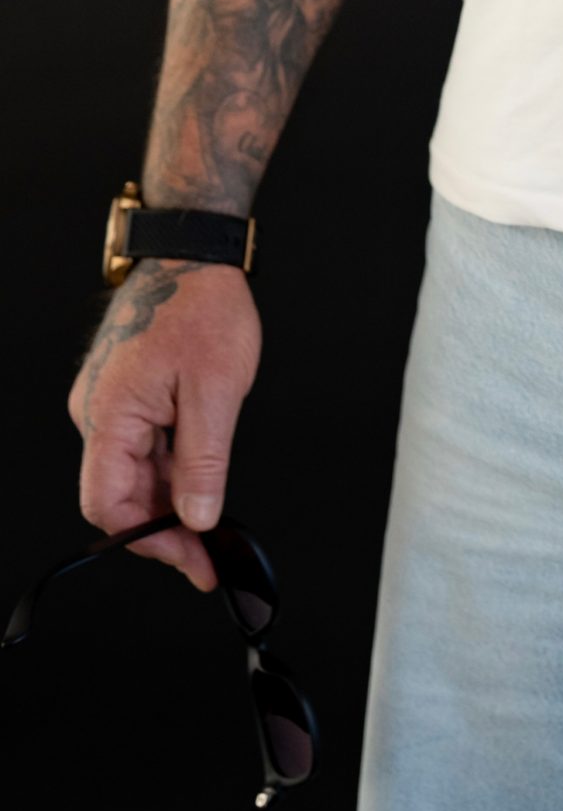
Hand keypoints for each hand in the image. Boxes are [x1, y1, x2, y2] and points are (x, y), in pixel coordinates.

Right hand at [67, 260, 261, 590]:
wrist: (192, 251)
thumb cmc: (202, 305)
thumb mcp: (216, 391)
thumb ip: (203, 461)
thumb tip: (197, 519)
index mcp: (110, 414)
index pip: (110, 504)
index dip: (150, 540)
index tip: (191, 559)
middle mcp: (98, 411)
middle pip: (122, 492)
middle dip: (165, 526)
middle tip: (209, 551)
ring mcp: (109, 400)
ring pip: (134, 470)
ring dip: (169, 496)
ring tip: (212, 516)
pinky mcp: (125, 391)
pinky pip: (141, 443)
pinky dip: (169, 465)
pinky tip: (198, 473)